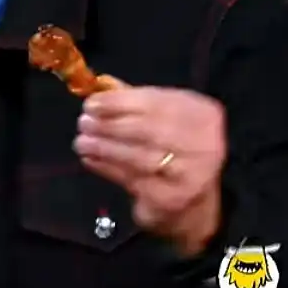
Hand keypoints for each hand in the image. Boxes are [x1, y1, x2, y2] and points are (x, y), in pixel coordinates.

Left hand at [73, 84, 225, 255]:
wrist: (192, 202)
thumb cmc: (173, 151)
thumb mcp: (161, 120)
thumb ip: (134, 102)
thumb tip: (99, 86)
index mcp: (203, 114)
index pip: (156, 102)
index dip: (118, 102)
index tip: (90, 104)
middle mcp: (205, 144)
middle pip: (147, 130)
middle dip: (109, 125)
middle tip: (82, 124)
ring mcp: (191, 174)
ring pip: (138, 157)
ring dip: (104, 147)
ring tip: (81, 142)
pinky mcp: (173, 198)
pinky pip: (132, 179)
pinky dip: (107, 168)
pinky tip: (90, 160)